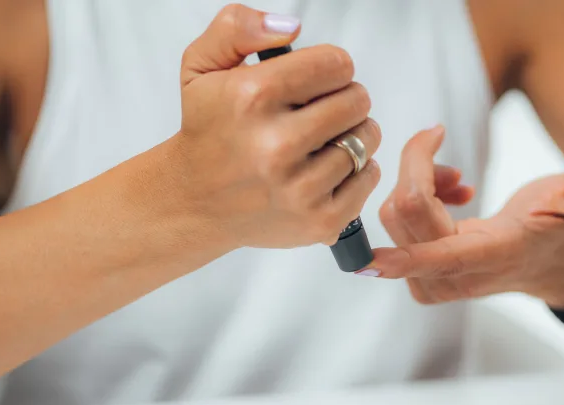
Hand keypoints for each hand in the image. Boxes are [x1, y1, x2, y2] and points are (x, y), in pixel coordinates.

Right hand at [169, 4, 380, 250]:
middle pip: (357, 101)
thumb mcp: (202, 66)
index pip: (336, 64)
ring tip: (325, 139)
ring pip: (367, 139)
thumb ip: (237, 28)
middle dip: (344, 99)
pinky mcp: (318, 220)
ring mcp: (299, 188)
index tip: (317, 80)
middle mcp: (276, 145)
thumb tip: (291, 26)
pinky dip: (358, 170)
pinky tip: (329, 167)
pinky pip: (369, 178)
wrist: (194, 201)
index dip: (331, 67)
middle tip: (322, 111)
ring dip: (354, 134)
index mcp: (253, 98)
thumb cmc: (208, 132)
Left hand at [362, 125, 563, 307]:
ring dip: (414, 183)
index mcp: (497, 254)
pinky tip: (449, 192)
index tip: (368, 259)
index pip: (439, 255)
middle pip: (405, 215)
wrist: (560, 264)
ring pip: (394, 220)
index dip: (403, 256)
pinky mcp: (427, 273)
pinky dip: (411, 200)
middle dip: (415, 167)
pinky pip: (396, 230)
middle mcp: (461, 273)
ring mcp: (440, 277)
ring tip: (455, 177)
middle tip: (441, 141)